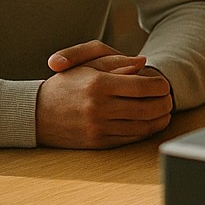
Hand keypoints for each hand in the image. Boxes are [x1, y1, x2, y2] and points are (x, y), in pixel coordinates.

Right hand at [36, 40, 173, 148]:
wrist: (34, 114)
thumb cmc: (64, 85)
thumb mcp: (85, 65)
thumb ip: (116, 61)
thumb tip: (143, 62)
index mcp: (98, 85)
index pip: (144, 86)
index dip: (160, 85)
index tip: (164, 84)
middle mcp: (99, 108)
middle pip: (148, 108)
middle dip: (165, 103)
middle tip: (169, 99)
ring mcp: (98, 128)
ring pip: (143, 126)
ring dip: (160, 119)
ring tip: (165, 111)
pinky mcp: (98, 143)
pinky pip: (131, 138)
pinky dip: (146, 131)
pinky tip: (151, 123)